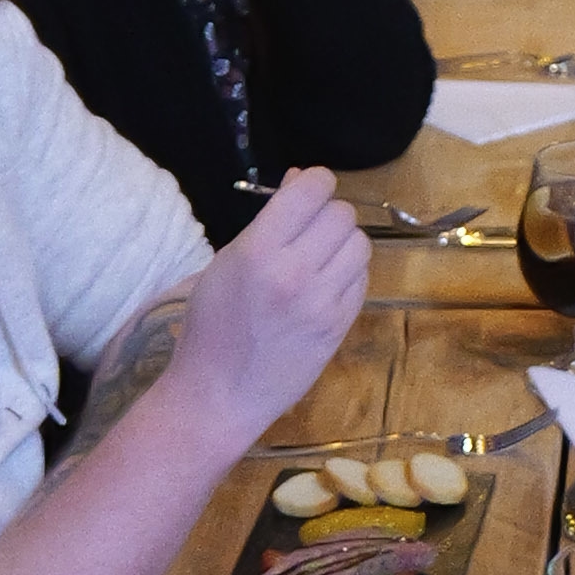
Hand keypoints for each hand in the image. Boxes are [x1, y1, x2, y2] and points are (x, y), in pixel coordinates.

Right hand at [161, 171, 372, 448]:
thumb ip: (268, 221)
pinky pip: (362, 278)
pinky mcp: (340, 326)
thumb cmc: (212, 326)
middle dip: (327, 213)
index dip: (314, 182)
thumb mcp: (226, 263)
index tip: (308, 189)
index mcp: (257, 252)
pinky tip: (325, 283)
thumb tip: (302, 179)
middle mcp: (294, 273)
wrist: (220, 394)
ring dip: (342, 242)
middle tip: (308, 230)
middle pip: (341, 214)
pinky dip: (348, 272)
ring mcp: (322, 303)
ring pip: (360, 244)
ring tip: (319, 257)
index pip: (311, 191)